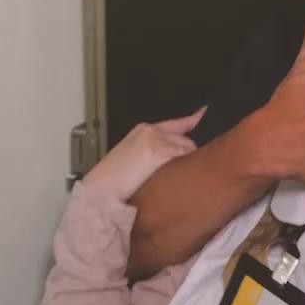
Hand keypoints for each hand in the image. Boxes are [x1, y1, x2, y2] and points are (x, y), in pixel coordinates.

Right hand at [82, 108, 205, 200]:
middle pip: (186, 139)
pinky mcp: (160, 153)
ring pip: (187, 149)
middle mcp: (152, 131)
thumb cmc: (112, 181)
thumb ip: (151, 151)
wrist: (101, 191)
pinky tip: (181, 179)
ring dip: (188, 163)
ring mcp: (157, 140)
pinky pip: (184, 157)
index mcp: (143, 130)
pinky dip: (186, 167)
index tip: (203, 113)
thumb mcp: (130, 157)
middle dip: (188, 155)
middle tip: (186, 172)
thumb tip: (170, 158)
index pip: (176, 123)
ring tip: (181, 180)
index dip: (192, 120)